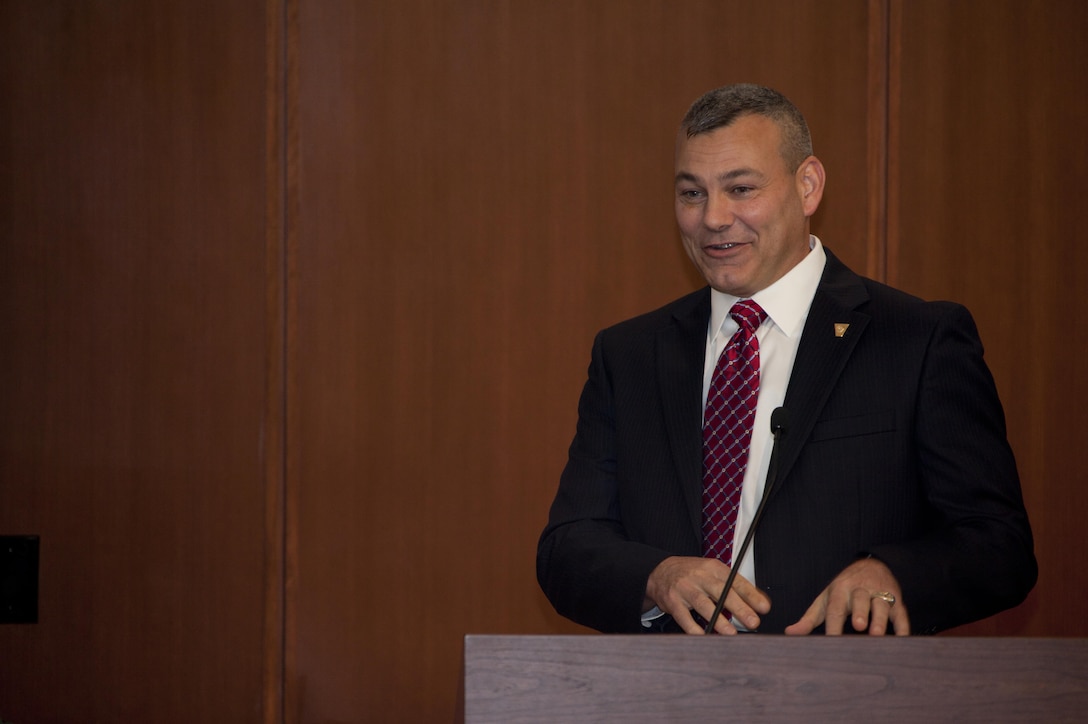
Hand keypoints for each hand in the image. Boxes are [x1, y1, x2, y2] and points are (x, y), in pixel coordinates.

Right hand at [645, 556, 771, 634]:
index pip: (735, 581)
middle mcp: (700, 576)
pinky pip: (683, 616)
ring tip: (730, 633)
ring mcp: (685, 588)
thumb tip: (761, 601)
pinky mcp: (672, 601)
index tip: (764, 608)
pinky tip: (703, 636)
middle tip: (752, 622)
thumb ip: (737, 587)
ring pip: (702, 603)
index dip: (751, 594)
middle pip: (721, 591)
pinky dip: (693, 628)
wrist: (660, 571)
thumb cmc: (693, 575)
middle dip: (738, 607)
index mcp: (714, 568)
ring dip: (717, 620)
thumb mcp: (714, 573)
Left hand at [784, 557, 909, 635]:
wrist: (872, 567)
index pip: (835, 607)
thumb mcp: (825, 599)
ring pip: (882, 604)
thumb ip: (809, 618)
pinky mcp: (897, 600)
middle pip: (860, 600)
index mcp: (840, 590)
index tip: (831, 641)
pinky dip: (903, 626)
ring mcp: (880, 594)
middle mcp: (861, 590)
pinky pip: (901, 613)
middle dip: (860, 612)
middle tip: (858, 626)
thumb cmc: (843, 590)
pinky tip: (902, 639)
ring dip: (880, 619)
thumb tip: (790, 633)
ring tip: (877, 634)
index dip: (833, 625)